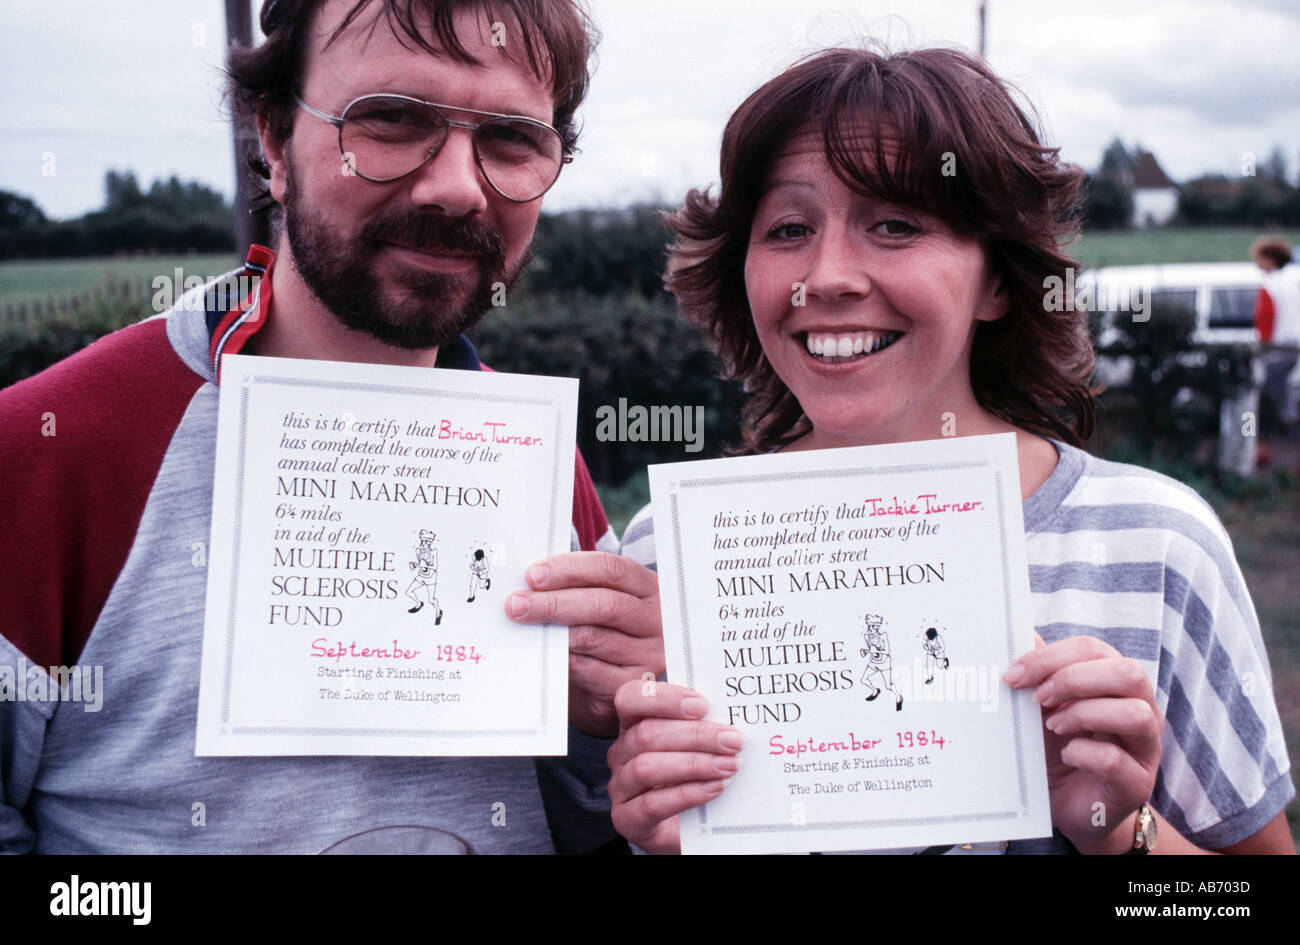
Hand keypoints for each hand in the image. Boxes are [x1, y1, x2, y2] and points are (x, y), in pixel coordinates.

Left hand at [505, 552, 663, 736]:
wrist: (614, 685)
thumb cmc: (602, 632)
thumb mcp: (599, 603)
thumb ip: (576, 587)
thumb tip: (530, 579)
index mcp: (648, 588)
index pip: (613, 569)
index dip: (571, 568)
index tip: (533, 574)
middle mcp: (655, 620)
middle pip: (605, 604)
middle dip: (555, 602)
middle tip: (517, 605)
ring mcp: (649, 654)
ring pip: (594, 637)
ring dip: (552, 632)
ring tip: (523, 626)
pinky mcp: (632, 684)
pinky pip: (590, 669)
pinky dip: (562, 660)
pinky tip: (543, 654)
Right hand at [607, 679, 742, 853]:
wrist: (688, 829)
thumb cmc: (693, 776)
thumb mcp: (695, 745)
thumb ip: (703, 725)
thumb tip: (729, 712)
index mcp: (632, 724)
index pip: (632, 698)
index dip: (664, 699)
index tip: (703, 705)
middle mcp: (621, 752)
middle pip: (646, 734)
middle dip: (695, 735)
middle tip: (733, 740)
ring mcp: (620, 787)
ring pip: (646, 768)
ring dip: (694, 764)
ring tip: (729, 765)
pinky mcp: (627, 819)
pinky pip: (652, 804)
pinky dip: (687, 794)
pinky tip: (715, 788)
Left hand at [1003, 634, 1162, 853]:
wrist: (1068, 806)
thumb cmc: (1057, 748)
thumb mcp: (1041, 708)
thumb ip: (1038, 673)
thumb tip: (1024, 635)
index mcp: (1114, 682)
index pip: (1094, 649)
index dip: (1052, 656)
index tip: (1013, 674)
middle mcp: (1140, 708)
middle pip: (1128, 672)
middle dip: (1074, 679)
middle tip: (1037, 698)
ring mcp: (1144, 747)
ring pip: (1135, 714)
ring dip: (1084, 714)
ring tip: (1054, 726)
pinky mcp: (1137, 784)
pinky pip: (1118, 760)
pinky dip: (1084, 753)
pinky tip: (1067, 755)